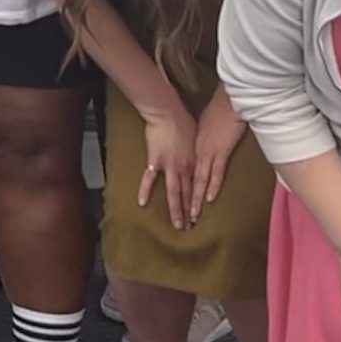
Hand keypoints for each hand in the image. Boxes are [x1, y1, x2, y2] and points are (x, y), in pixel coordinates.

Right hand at [138, 103, 197, 231]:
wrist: (169, 113)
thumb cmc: (184, 121)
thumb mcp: (196, 138)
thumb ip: (196, 151)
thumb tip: (199, 155)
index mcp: (194, 163)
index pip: (197, 187)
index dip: (198, 202)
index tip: (199, 215)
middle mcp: (184, 168)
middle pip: (187, 194)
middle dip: (189, 212)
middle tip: (191, 228)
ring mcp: (169, 166)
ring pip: (174, 193)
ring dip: (176, 210)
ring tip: (177, 225)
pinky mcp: (155, 161)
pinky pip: (149, 179)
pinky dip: (145, 191)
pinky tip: (142, 203)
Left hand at [190, 92, 247, 226]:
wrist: (227, 102)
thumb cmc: (218, 110)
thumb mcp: (204, 125)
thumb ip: (201, 139)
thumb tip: (201, 146)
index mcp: (193, 148)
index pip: (185, 174)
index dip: (181, 190)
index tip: (178, 204)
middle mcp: (197, 153)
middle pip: (188, 182)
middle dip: (185, 203)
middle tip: (181, 220)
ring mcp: (208, 153)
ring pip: (199, 181)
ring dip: (196, 200)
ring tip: (192, 216)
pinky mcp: (221, 152)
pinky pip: (216, 173)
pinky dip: (212, 186)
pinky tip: (208, 199)